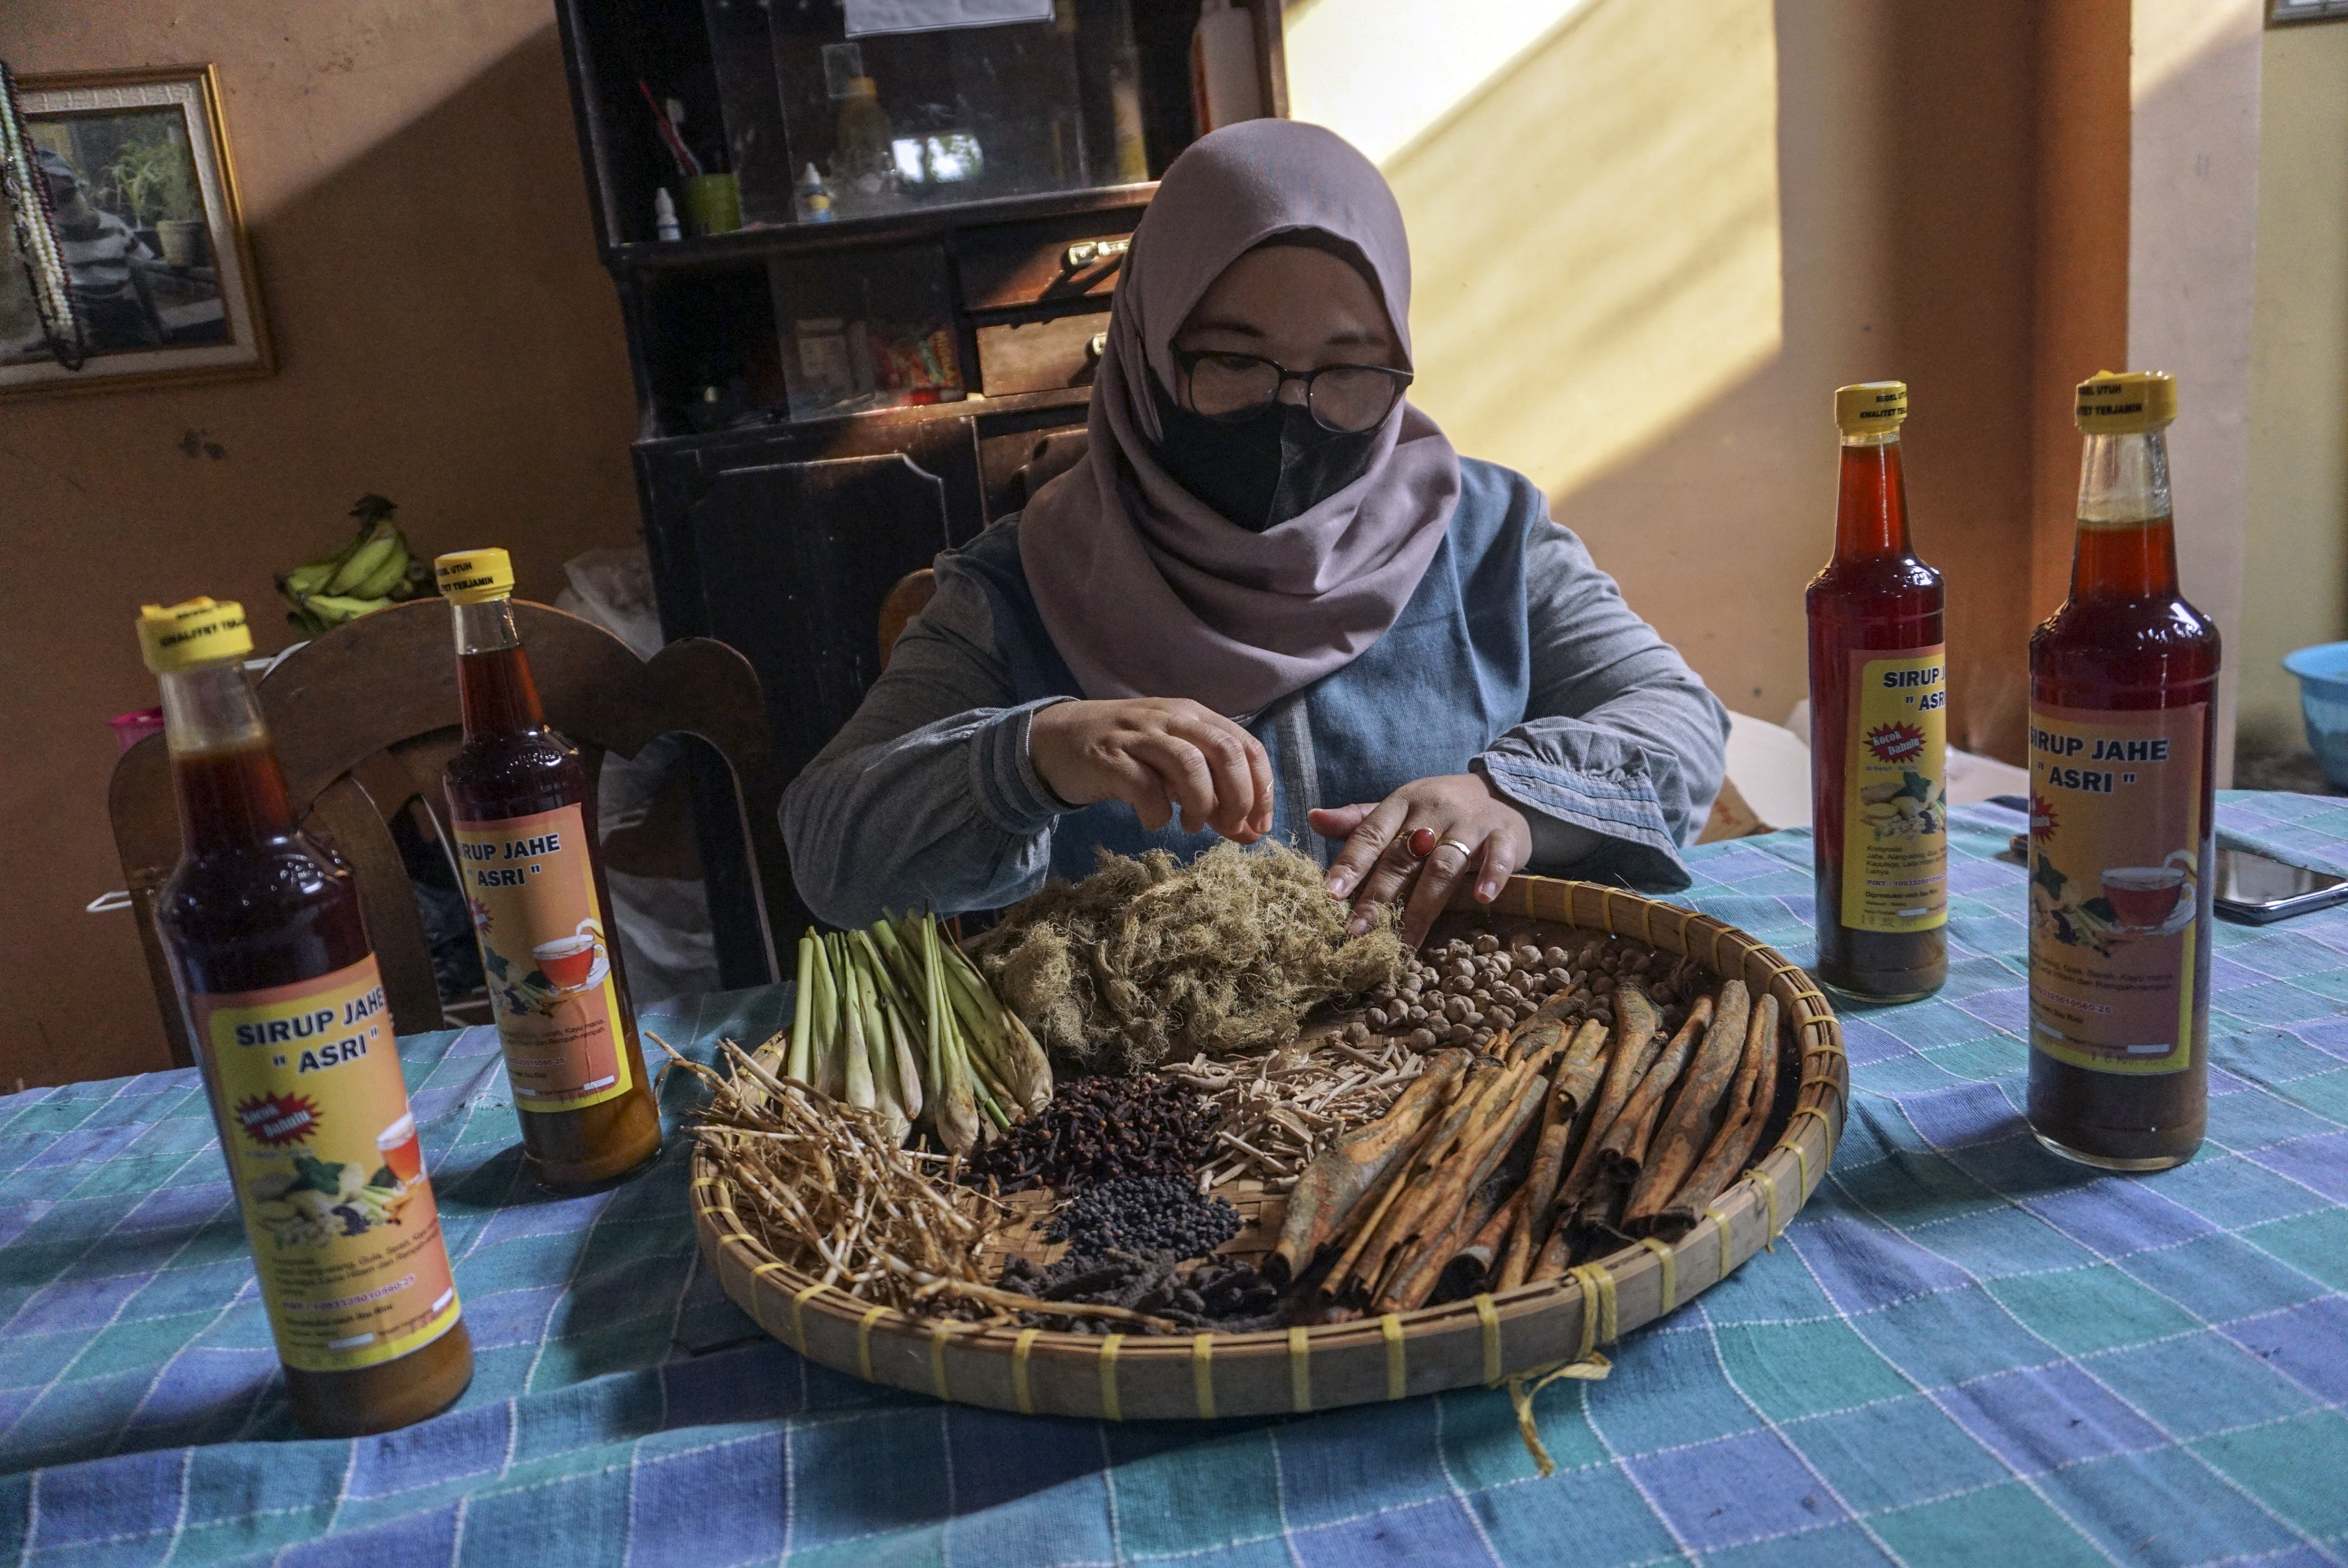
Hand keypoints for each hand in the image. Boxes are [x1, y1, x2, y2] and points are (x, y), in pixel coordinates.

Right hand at [1029, 698, 1273, 840]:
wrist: (1054, 739)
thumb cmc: (1124, 754)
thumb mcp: (1172, 766)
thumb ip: (1213, 793)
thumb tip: (1251, 833)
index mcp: (1193, 716)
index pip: (1246, 746)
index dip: (1262, 789)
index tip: (1259, 825)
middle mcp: (1170, 718)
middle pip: (1224, 752)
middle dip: (1238, 797)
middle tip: (1230, 829)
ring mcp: (1138, 735)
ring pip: (1189, 765)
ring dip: (1201, 804)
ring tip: (1192, 826)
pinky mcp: (1108, 757)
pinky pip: (1145, 786)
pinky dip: (1158, 812)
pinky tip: (1155, 822)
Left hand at [1309, 774, 1532, 947]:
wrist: (1499, 789)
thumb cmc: (1438, 809)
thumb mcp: (1400, 809)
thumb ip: (1359, 821)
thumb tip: (1313, 819)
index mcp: (1403, 802)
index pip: (1371, 833)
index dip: (1350, 864)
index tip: (1330, 895)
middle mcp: (1434, 809)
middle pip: (1402, 857)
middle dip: (1378, 897)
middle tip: (1357, 932)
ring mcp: (1471, 821)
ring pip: (1443, 865)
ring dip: (1422, 906)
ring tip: (1403, 940)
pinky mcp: (1505, 834)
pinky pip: (1498, 855)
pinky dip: (1491, 876)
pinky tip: (1482, 898)